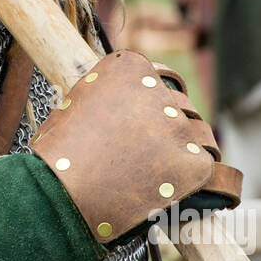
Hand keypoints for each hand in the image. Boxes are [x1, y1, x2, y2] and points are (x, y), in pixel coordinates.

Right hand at [29, 50, 241, 248]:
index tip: (142, 121)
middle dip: (167, 128)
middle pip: (179, 107)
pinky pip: (202, 166)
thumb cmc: (57, 153)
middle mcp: (159, 90)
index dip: (152, 102)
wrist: (61, 192)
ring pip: (198, 135)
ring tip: (161, 173)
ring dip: (183, 150)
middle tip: (148, 154)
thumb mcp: (74, 104)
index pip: (158, 78)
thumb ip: (105, 96)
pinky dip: (189, 179)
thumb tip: (118, 106)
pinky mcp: (193, 161)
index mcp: (130, 68)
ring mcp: (178, 125)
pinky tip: (168, 189)